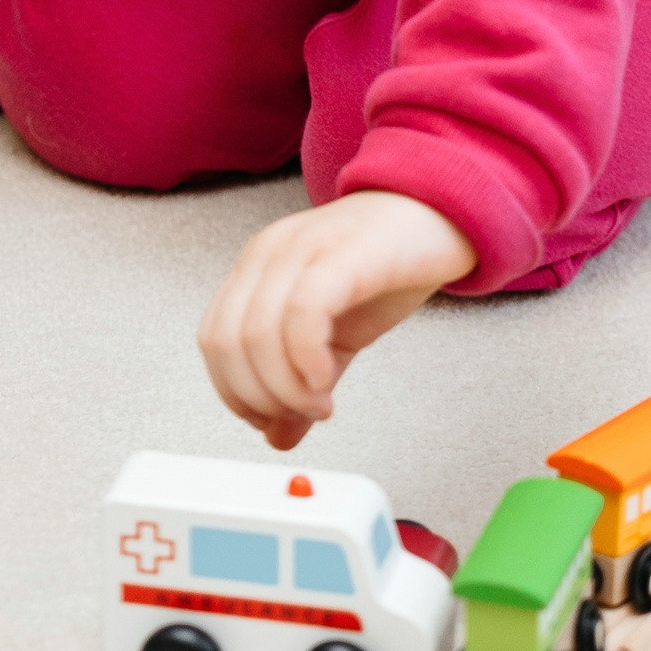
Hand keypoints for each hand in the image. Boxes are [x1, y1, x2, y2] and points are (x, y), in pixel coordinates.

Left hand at [197, 191, 476, 451]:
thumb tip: (277, 437)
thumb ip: (302, 382)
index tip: (273, 420)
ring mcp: (302, 249)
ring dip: (285, 388)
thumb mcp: (336, 335)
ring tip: (321, 404)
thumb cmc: (386, 268)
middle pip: (227, 341)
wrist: (437, 214)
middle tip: (304, 414)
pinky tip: (326, 379)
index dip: (235, 392)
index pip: (213, 340)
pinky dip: (305, 357)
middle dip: (260, 396)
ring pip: (257, 332)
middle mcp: (268, 254)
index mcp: (256, 269)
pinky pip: (303, 309)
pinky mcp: (342, 253)